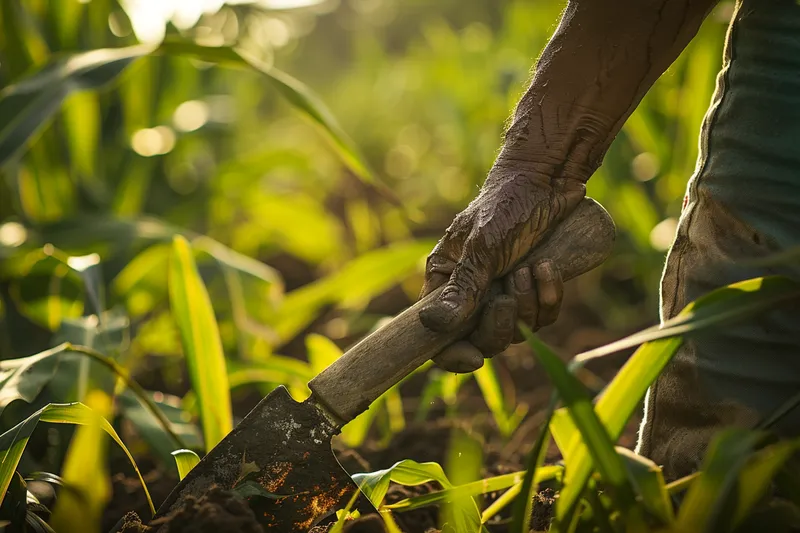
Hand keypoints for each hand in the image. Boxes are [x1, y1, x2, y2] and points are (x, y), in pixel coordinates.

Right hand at [419, 157, 586, 372]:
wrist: (548, 179)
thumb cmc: (506, 205)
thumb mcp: (483, 247)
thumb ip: (462, 288)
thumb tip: (432, 325)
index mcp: (444, 282)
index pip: (437, 335)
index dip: (451, 355)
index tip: (474, 359)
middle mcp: (470, 293)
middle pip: (480, 340)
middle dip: (498, 326)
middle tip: (506, 299)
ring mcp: (503, 293)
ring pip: (516, 331)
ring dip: (528, 305)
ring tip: (532, 268)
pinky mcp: (533, 289)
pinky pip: (542, 316)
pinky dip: (549, 296)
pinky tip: (550, 267)